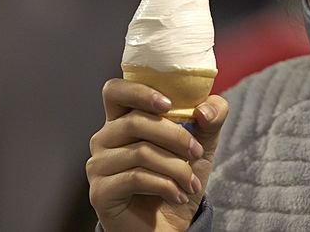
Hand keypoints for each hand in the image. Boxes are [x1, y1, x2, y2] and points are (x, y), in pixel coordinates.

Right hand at [87, 79, 228, 231]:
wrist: (168, 226)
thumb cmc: (178, 180)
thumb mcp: (201, 145)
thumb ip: (211, 119)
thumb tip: (205, 109)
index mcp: (122, 120)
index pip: (115, 90)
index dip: (139, 91)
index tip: (169, 103)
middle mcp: (104, 139)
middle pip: (135, 121)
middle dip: (175, 136)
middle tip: (197, 153)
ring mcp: (98, 165)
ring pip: (140, 152)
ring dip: (176, 168)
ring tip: (192, 183)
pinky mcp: (100, 191)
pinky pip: (136, 178)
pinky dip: (165, 186)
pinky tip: (178, 196)